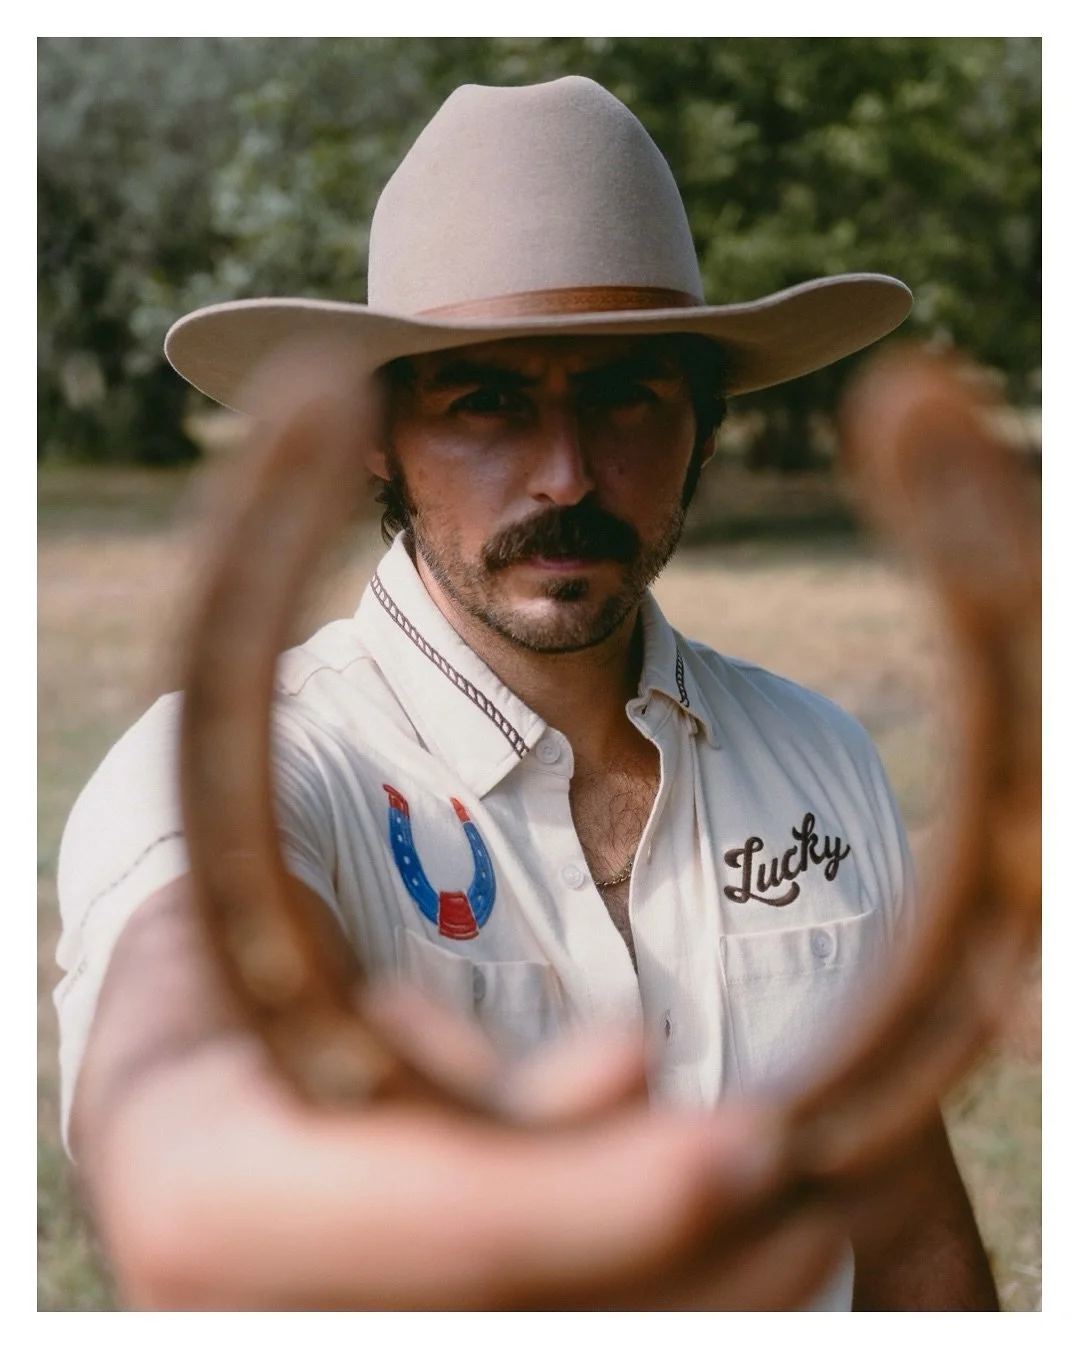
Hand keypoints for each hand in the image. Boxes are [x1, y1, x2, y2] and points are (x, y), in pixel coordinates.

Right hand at [79, 887, 844, 1310]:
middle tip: (810, 1192)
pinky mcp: (365, 1343)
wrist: (177, 1093)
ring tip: (787, 1227)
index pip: (445, 1222)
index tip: (752, 1146)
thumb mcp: (353, 1000)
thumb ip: (488, 1076)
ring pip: (537, 1347)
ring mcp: (299, 1347)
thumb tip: (628, 1075)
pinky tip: (710, 1268)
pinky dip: (633, 1305)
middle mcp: (236, 1321)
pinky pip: (529, 1336)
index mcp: (206, 1201)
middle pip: (515, 1324)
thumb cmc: (264, 1006)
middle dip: (689, 1274)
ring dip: (687, 1304)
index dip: (604, 1197)